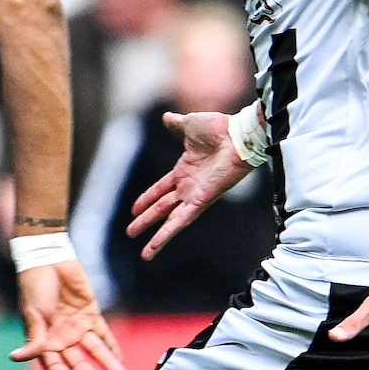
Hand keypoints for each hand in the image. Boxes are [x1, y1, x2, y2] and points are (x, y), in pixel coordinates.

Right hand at [11, 257, 125, 369]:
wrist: (48, 258)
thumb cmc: (35, 286)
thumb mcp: (33, 314)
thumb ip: (34, 339)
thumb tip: (15, 358)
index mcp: (44, 341)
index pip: (55, 365)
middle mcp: (61, 337)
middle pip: (78, 363)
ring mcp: (77, 326)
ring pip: (94, 351)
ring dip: (107, 364)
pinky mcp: (90, 313)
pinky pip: (103, 333)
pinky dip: (111, 345)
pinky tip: (119, 357)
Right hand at [124, 110, 253, 258]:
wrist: (237, 135)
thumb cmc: (220, 128)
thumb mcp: (190, 124)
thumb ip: (177, 124)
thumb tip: (166, 117)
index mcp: (184, 170)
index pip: (161, 188)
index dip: (147, 198)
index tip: (134, 209)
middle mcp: (188, 186)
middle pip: (162, 207)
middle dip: (146, 220)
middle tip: (131, 231)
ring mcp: (194, 195)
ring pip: (169, 219)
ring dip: (156, 236)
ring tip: (145, 252)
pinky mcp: (201, 202)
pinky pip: (180, 221)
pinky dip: (167, 234)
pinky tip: (155, 246)